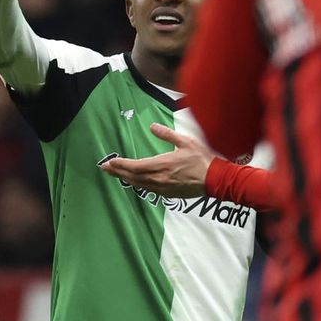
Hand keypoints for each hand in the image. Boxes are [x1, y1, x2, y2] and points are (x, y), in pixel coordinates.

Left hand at [100, 123, 216, 197]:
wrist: (215, 180)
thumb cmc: (202, 159)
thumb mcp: (185, 141)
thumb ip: (167, 134)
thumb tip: (152, 126)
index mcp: (162, 164)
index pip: (135, 166)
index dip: (121, 164)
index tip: (110, 162)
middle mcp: (159, 178)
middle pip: (133, 177)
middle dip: (117, 172)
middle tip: (104, 168)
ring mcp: (163, 188)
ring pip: (139, 184)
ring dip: (126, 179)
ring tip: (115, 174)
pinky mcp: (168, 194)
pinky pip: (148, 189)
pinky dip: (138, 184)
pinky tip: (134, 181)